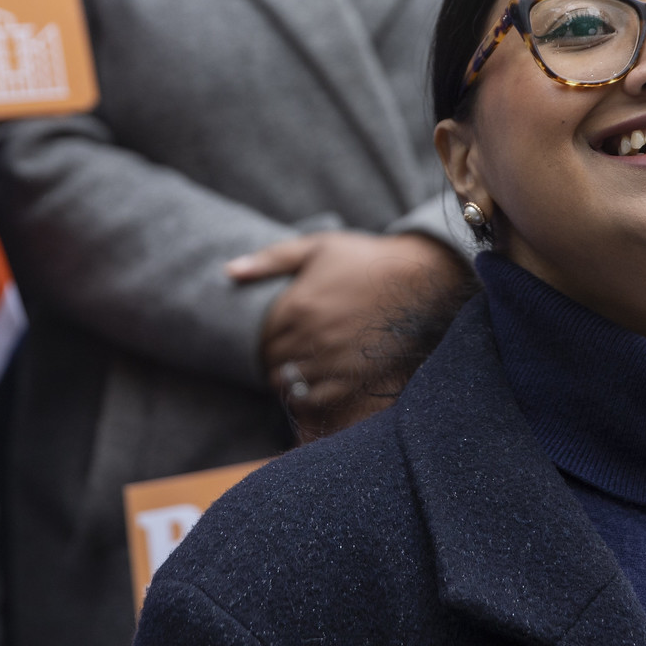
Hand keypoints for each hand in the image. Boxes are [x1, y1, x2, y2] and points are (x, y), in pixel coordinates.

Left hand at [227, 231, 462, 422]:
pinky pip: (315, 397)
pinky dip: (307, 394)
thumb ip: (270, 259)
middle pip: (272, 360)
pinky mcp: (353, 375)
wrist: (416, 278)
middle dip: (274, 357)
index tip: (276, 334)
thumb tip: (229, 271)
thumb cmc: (364, 258)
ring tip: (298, 366)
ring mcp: (332, 358)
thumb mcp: (316, 247)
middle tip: (286, 351)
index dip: (264, 337)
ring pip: (289, 381)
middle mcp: (310, 335)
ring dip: (288, 376)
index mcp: (296, 305)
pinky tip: (312, 383)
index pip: (260, 336)